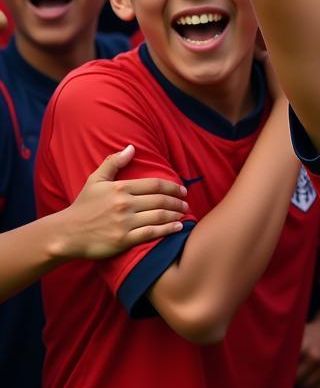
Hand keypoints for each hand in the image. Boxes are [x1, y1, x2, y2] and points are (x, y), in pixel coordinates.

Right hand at [58, 146, 188, 260]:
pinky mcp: (123, 240)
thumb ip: (113, 163)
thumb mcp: (95, 180)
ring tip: (184, 213)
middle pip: (160, 200)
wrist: (66, 234)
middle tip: (186, 203)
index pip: (155, 184)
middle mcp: (125, 204)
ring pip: (159, 216)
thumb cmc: (83, 206)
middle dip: (177, 201)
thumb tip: (131, 147)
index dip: (173, 186)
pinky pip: (151, 233)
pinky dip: (168, 229)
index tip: (182, 189)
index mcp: (120, 188)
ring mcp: (124, 223)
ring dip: (176, 214)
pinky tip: (178, 226)